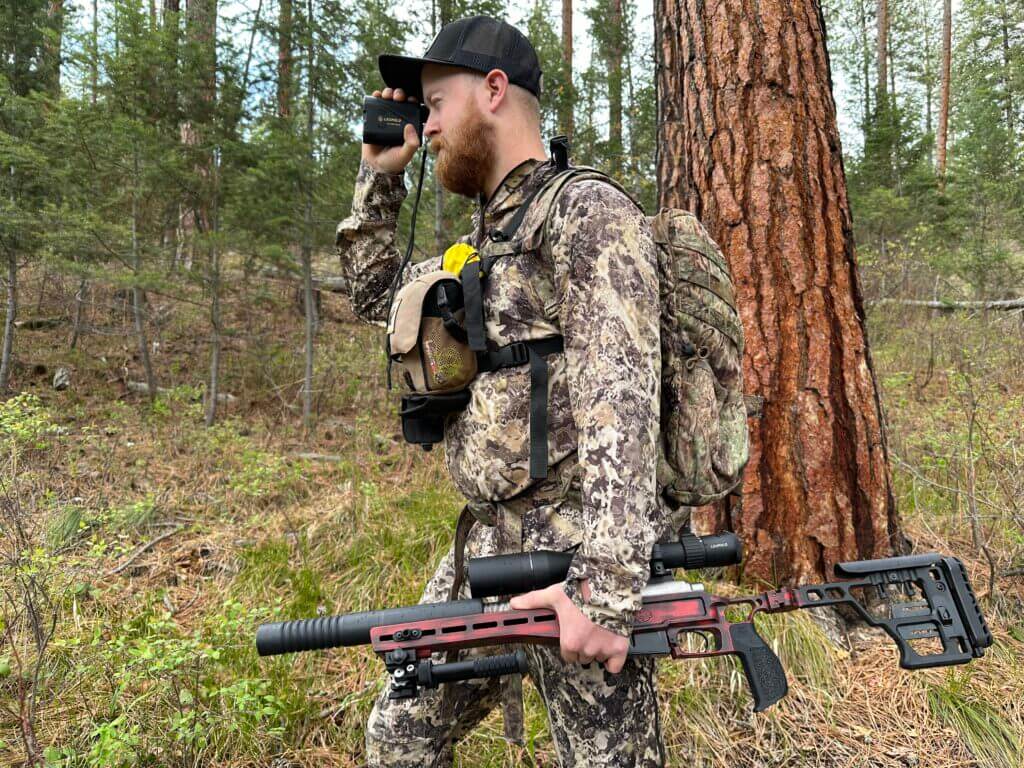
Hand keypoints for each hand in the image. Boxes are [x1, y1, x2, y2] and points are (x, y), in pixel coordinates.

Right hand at [363, 87, 420, 173]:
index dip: (412, 102)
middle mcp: (397, 120)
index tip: (410, 100)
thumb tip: (410, 126)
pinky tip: (376, 95)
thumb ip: (411, 143)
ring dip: (388, 93)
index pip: (412, 109)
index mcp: (408, 126)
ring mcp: (385, 118)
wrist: (376, 166)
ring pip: (387, 101)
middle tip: (398, 97)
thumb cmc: (394, 161)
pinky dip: (375, 97)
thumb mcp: (406, 154)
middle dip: (399, 94)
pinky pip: (374, 105)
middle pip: (399, 102)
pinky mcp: (373, 120)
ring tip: (387, 94)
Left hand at [509, 580, 629, 672]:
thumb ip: (533, 601)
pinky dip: (613, 659)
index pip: (568, 655)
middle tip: (586, 630)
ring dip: (598, 649)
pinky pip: (615, 665)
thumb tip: (516, 603)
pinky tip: (610, 647)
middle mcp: (587, 649)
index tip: (573, 636)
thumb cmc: (581, 591)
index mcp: (570, 641)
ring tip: (598, 631)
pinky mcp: (620, 647)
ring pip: (598, 658)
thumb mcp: (554, 594)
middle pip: (583, 657)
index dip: (570, 645)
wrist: (608, 584)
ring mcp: (604, 649)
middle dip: (584, 646)